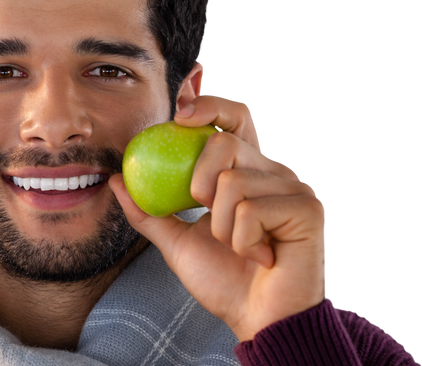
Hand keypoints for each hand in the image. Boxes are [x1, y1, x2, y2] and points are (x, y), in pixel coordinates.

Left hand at [109, 93, 326, 341]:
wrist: (257, 320)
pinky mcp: (308, 208)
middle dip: (198, 183)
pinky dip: (242, 242)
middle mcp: (274, 170)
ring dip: (221, 227)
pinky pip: (250, 210)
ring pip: (232, 181)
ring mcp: (295, 187)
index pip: (234, 116)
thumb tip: (116, 180)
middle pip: (224, 141)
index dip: (210, 105)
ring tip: (240, 247)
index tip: (178, 115)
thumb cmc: (223, 279)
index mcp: (247, 169)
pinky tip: (260, 257)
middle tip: (206, 215)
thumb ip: (149, 210)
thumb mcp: (177, 241)